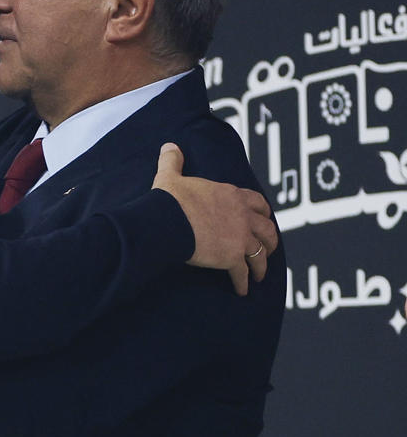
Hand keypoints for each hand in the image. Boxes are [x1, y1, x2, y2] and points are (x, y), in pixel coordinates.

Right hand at [152, 143, 278, 295]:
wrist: (166, 221)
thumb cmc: (168, 199)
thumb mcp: (170, 176)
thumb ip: (173, 161)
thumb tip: (169, 145)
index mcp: (231, 195)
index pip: (257, 203)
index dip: (262, 213)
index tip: (262, 220)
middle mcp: (242, 215)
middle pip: (267, 229)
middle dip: (269, 241)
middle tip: (266, 250)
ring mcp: (240, 237)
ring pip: (261, 253)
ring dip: (261, 264)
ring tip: (258, 274)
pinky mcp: (232, 257)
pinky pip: (243, 273)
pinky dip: (243, 282)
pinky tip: (241, 290)